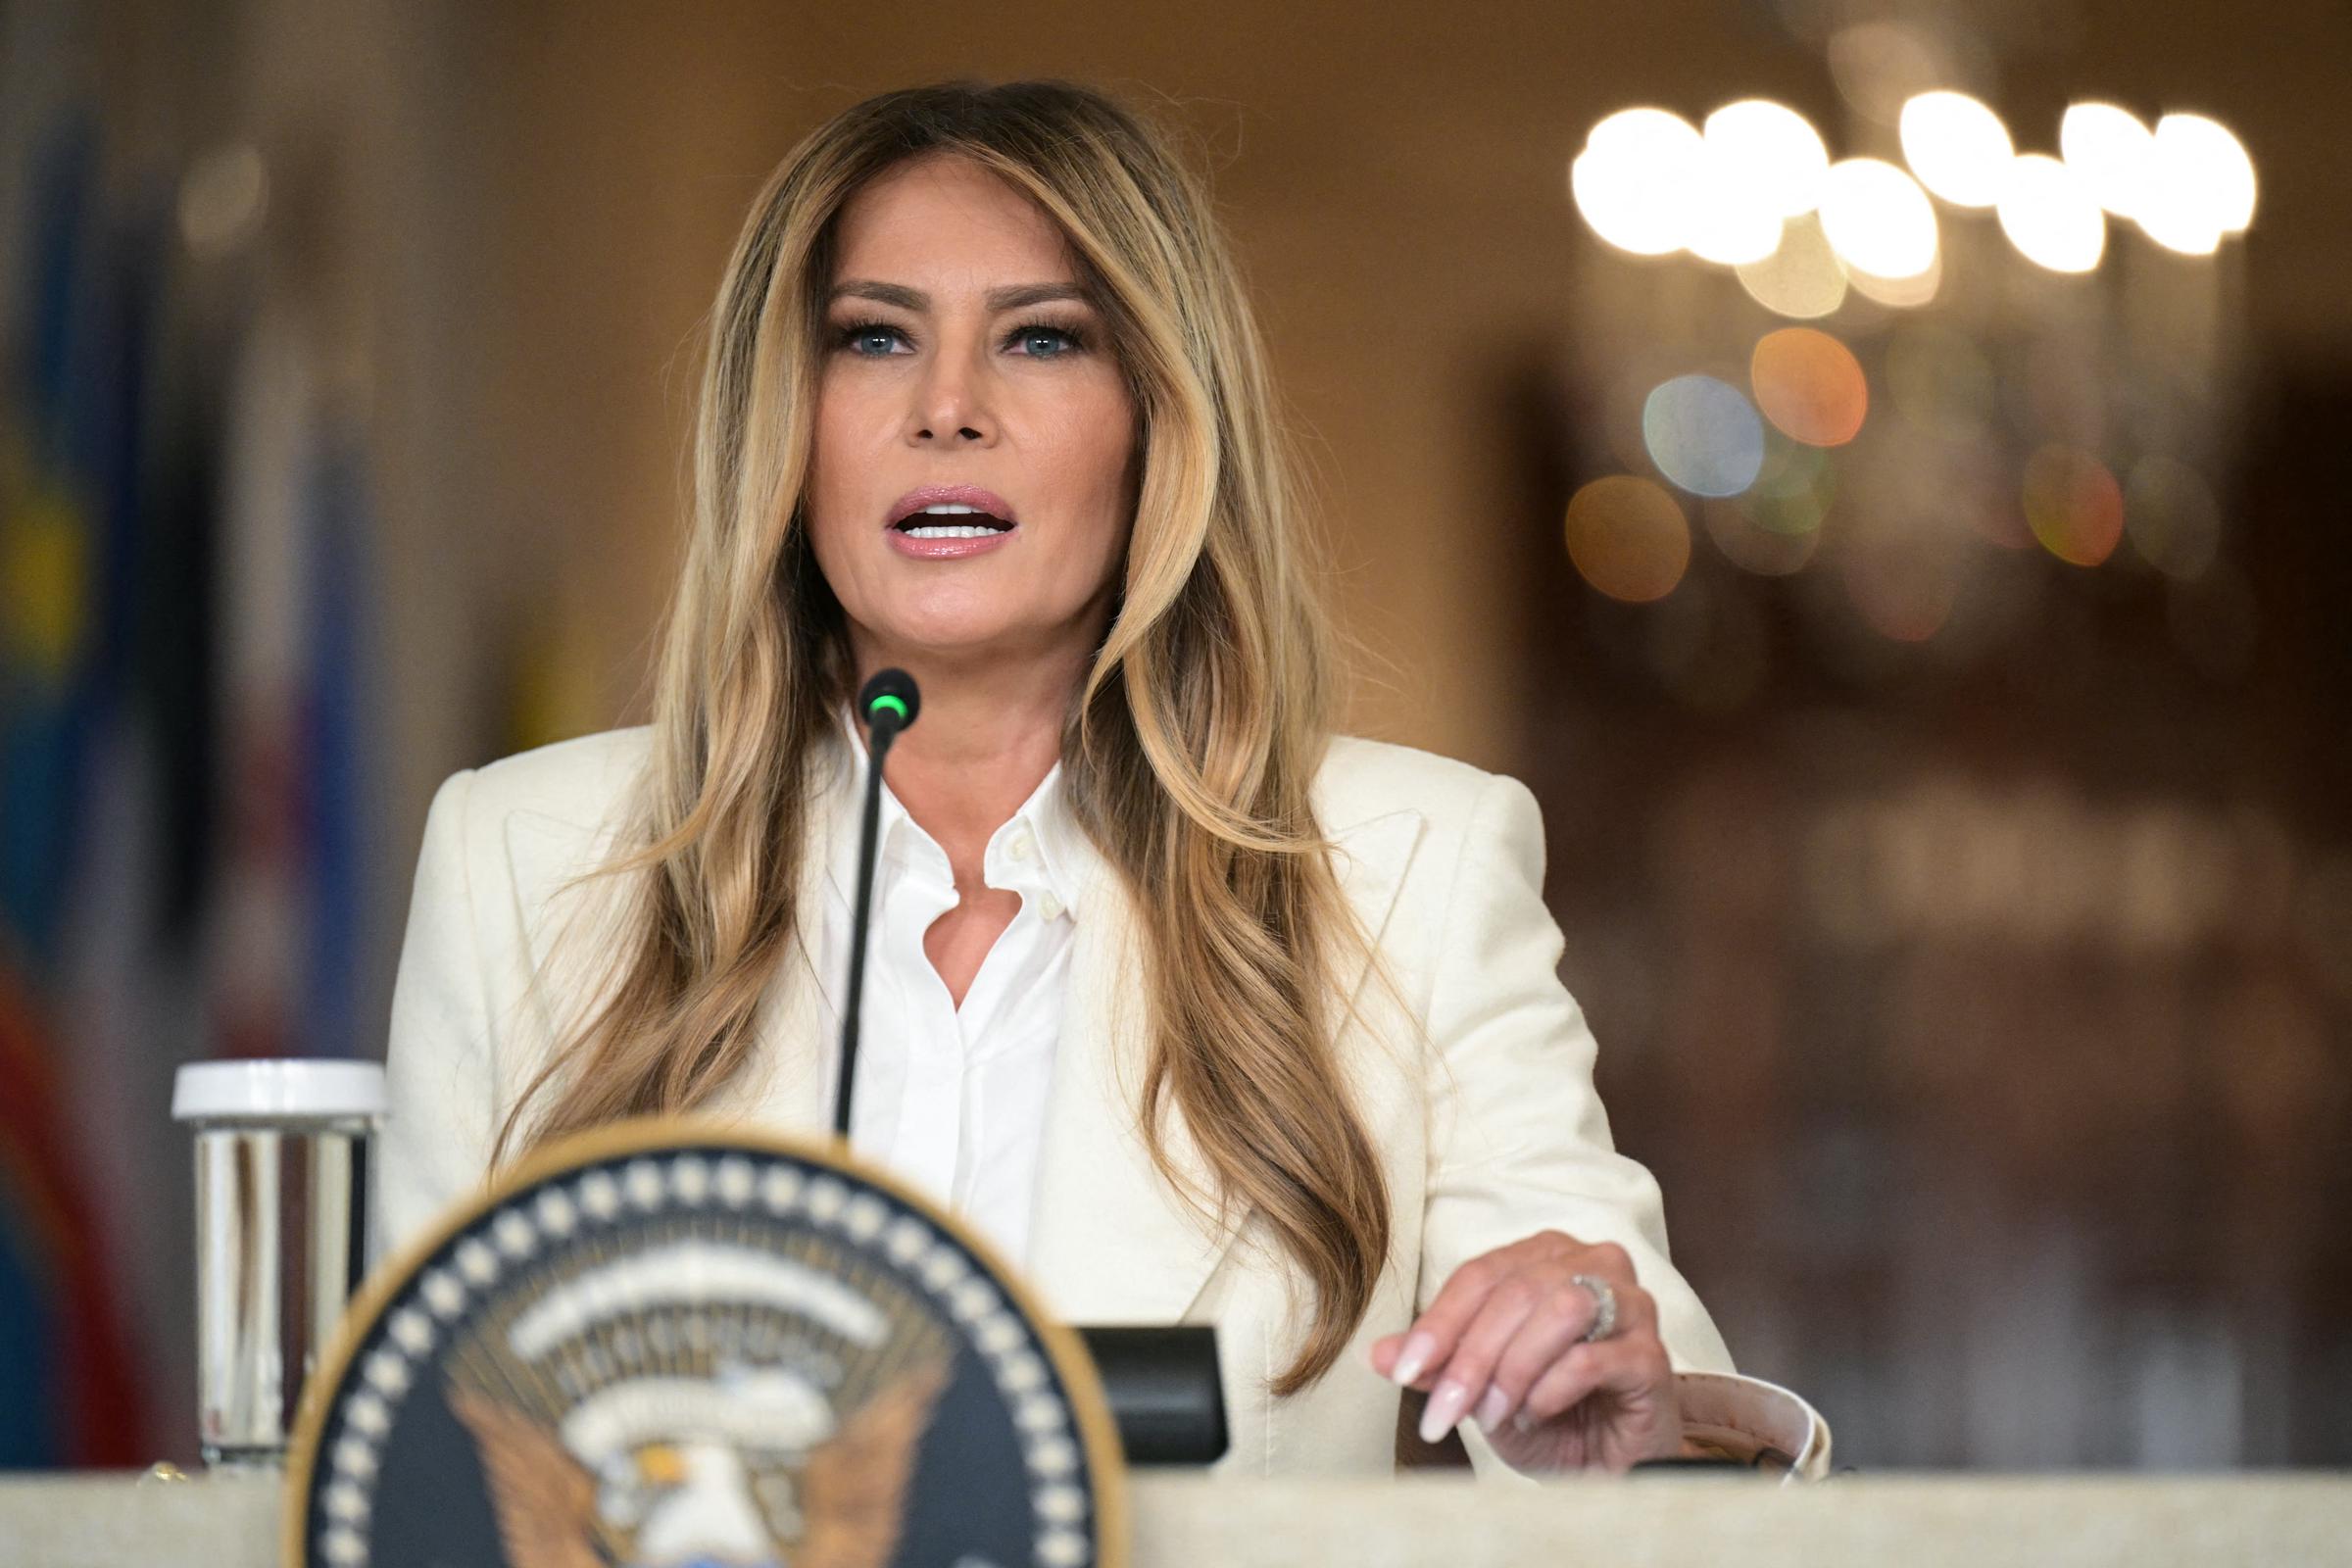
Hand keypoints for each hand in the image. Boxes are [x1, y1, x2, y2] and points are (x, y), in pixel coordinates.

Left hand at [1369, 1230, 1679, 1473]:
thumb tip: (1376, 1354)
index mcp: (1546, 1255)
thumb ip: (1436, 1364)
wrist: (1611, 1469)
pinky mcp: (1653, 1355)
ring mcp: (1632, 1305)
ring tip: (1495, 1415)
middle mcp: (1594, 1263)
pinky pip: (1594, 1356)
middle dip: (1470, 1357)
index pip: (1480, 1274)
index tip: (1400, 1372)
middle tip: (1443, 1411)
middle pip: (1517, 1291)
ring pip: (1562, 1310)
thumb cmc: (1549, 1416)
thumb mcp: (1480, 1391)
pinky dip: (1552, 1388)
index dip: (1437, 1323)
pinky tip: (1535, 1415)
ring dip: (1514, 1368)